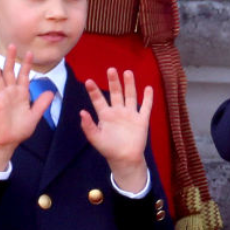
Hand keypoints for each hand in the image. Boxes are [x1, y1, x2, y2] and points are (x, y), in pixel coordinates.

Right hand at [0, 46, 51, 171]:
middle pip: (9, 72)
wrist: (8, 141)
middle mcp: (10, 92)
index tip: (29, 52)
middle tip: (11, 45)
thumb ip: (41, 104)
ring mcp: (1, 97)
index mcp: (20, 93)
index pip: (23, 75)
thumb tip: (51, 92)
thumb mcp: (34, 116)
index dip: (26, 64)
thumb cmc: (20, 129)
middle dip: (11, 59)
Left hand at [81, 68, 151, 193]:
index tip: (88, 81)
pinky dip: (148, 98)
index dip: (94, 91)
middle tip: (111, 70)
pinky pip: (145, 107)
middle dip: (113, 82)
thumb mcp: (96, 139)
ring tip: (127, 72)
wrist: (125, 160)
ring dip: (129, 85)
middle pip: (115, 93)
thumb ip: (88, 126)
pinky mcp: (141, 120)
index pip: (98, 100)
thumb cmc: (109, 149)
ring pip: (130, 96)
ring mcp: (130, 114)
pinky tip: (148, 88)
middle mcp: (118, 111)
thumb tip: (81, 112)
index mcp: (105, 115)